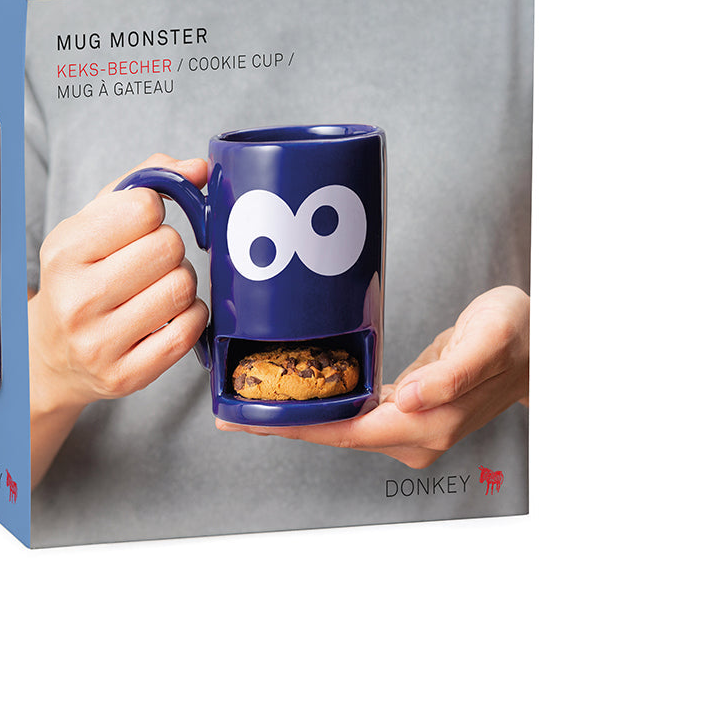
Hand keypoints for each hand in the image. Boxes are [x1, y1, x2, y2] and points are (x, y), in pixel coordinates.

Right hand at [28, 154, 208, 484]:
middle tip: (151, 261)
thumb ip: (143, 182)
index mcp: (63, 252)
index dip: (152, 211)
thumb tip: (200, 168)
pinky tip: (168, 315)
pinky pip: (189, 330)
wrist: (50, 357)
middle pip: (168, 247)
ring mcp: (100, 343)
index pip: (143, 207)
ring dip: (181, 282)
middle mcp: (76, 299)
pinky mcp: (126, 376)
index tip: (140, 225)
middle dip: (169, 248)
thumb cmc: (80, 278)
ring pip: (183, 287)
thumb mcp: (91, 224)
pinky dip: (190, 316)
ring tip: (157, 287)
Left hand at [216, 285, 528, 468]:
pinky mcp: (410, 411)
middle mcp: (416, 434)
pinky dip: (324, 402)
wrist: (540, 344)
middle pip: (334, 432)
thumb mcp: (489, 337)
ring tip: (250, 396)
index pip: (345, 431)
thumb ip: (451, 371)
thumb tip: (410, 398)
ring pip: (342, 424)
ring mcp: (413, 427)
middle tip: (230, 405)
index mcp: (428, 422)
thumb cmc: (517, 335)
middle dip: (282, 421)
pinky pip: (356, 411)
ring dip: (297, 413)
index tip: (247, 418)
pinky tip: (298, 388)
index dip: (293, 426)